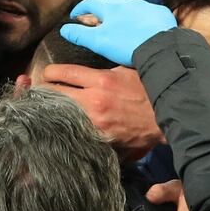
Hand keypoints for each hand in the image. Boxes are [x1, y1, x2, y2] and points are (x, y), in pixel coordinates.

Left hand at [41, 64, 163, 160]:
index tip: (47, 75)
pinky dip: (68, 128)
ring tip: (48, 110)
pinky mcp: (101, 139)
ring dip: (53, 111)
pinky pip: (76, 131)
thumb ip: (101, 71)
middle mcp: (95, 101)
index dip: (49, 73)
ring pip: (60, 115)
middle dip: (44, 92)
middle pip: (54, 94)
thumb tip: (79, 72)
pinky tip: (64, 126)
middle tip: (41, 93)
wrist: (168, 117)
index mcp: (101, 80)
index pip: (62, 72)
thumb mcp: (125, 70)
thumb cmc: (148, 90)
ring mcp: (96, 123)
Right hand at [61, 0, 175, 65]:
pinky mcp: (160, 13)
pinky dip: (141, 17)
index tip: (76, 15)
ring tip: (120, 23)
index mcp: (110, 7)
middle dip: (102, 8)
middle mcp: (127, 2)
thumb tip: (64, 29)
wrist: (160, 47)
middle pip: (110, 1)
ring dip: (122, 11)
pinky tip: (142, 27)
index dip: (81, 8)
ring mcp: (145, 6)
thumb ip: (80, 35)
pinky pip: (147, 12)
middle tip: (98, 19)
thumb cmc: (126, 45)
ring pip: (129, 5)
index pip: (90, 2)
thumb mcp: (98, 42)